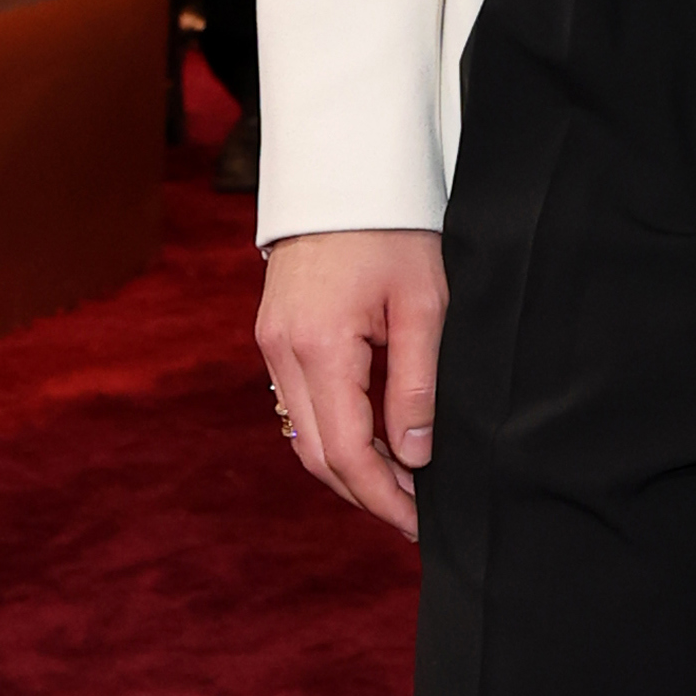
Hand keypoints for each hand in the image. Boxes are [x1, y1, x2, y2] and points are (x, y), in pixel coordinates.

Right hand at [259, 228, 447, 537]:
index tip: (419, 523)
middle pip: (315, 453)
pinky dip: (333, 433)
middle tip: (414, 515)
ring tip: (400, 485)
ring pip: (302, 434)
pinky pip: (298, 405)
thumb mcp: (424, 305)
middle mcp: (282, 352)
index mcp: (319, 345)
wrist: (346, 172)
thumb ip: (418, 385)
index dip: (382, 496)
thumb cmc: (395, 229)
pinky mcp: (274, 335)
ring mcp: (271, 344)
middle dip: (365, 492)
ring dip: (348, 466)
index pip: (345, 450)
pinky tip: (373, 441)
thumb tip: (414, 456)